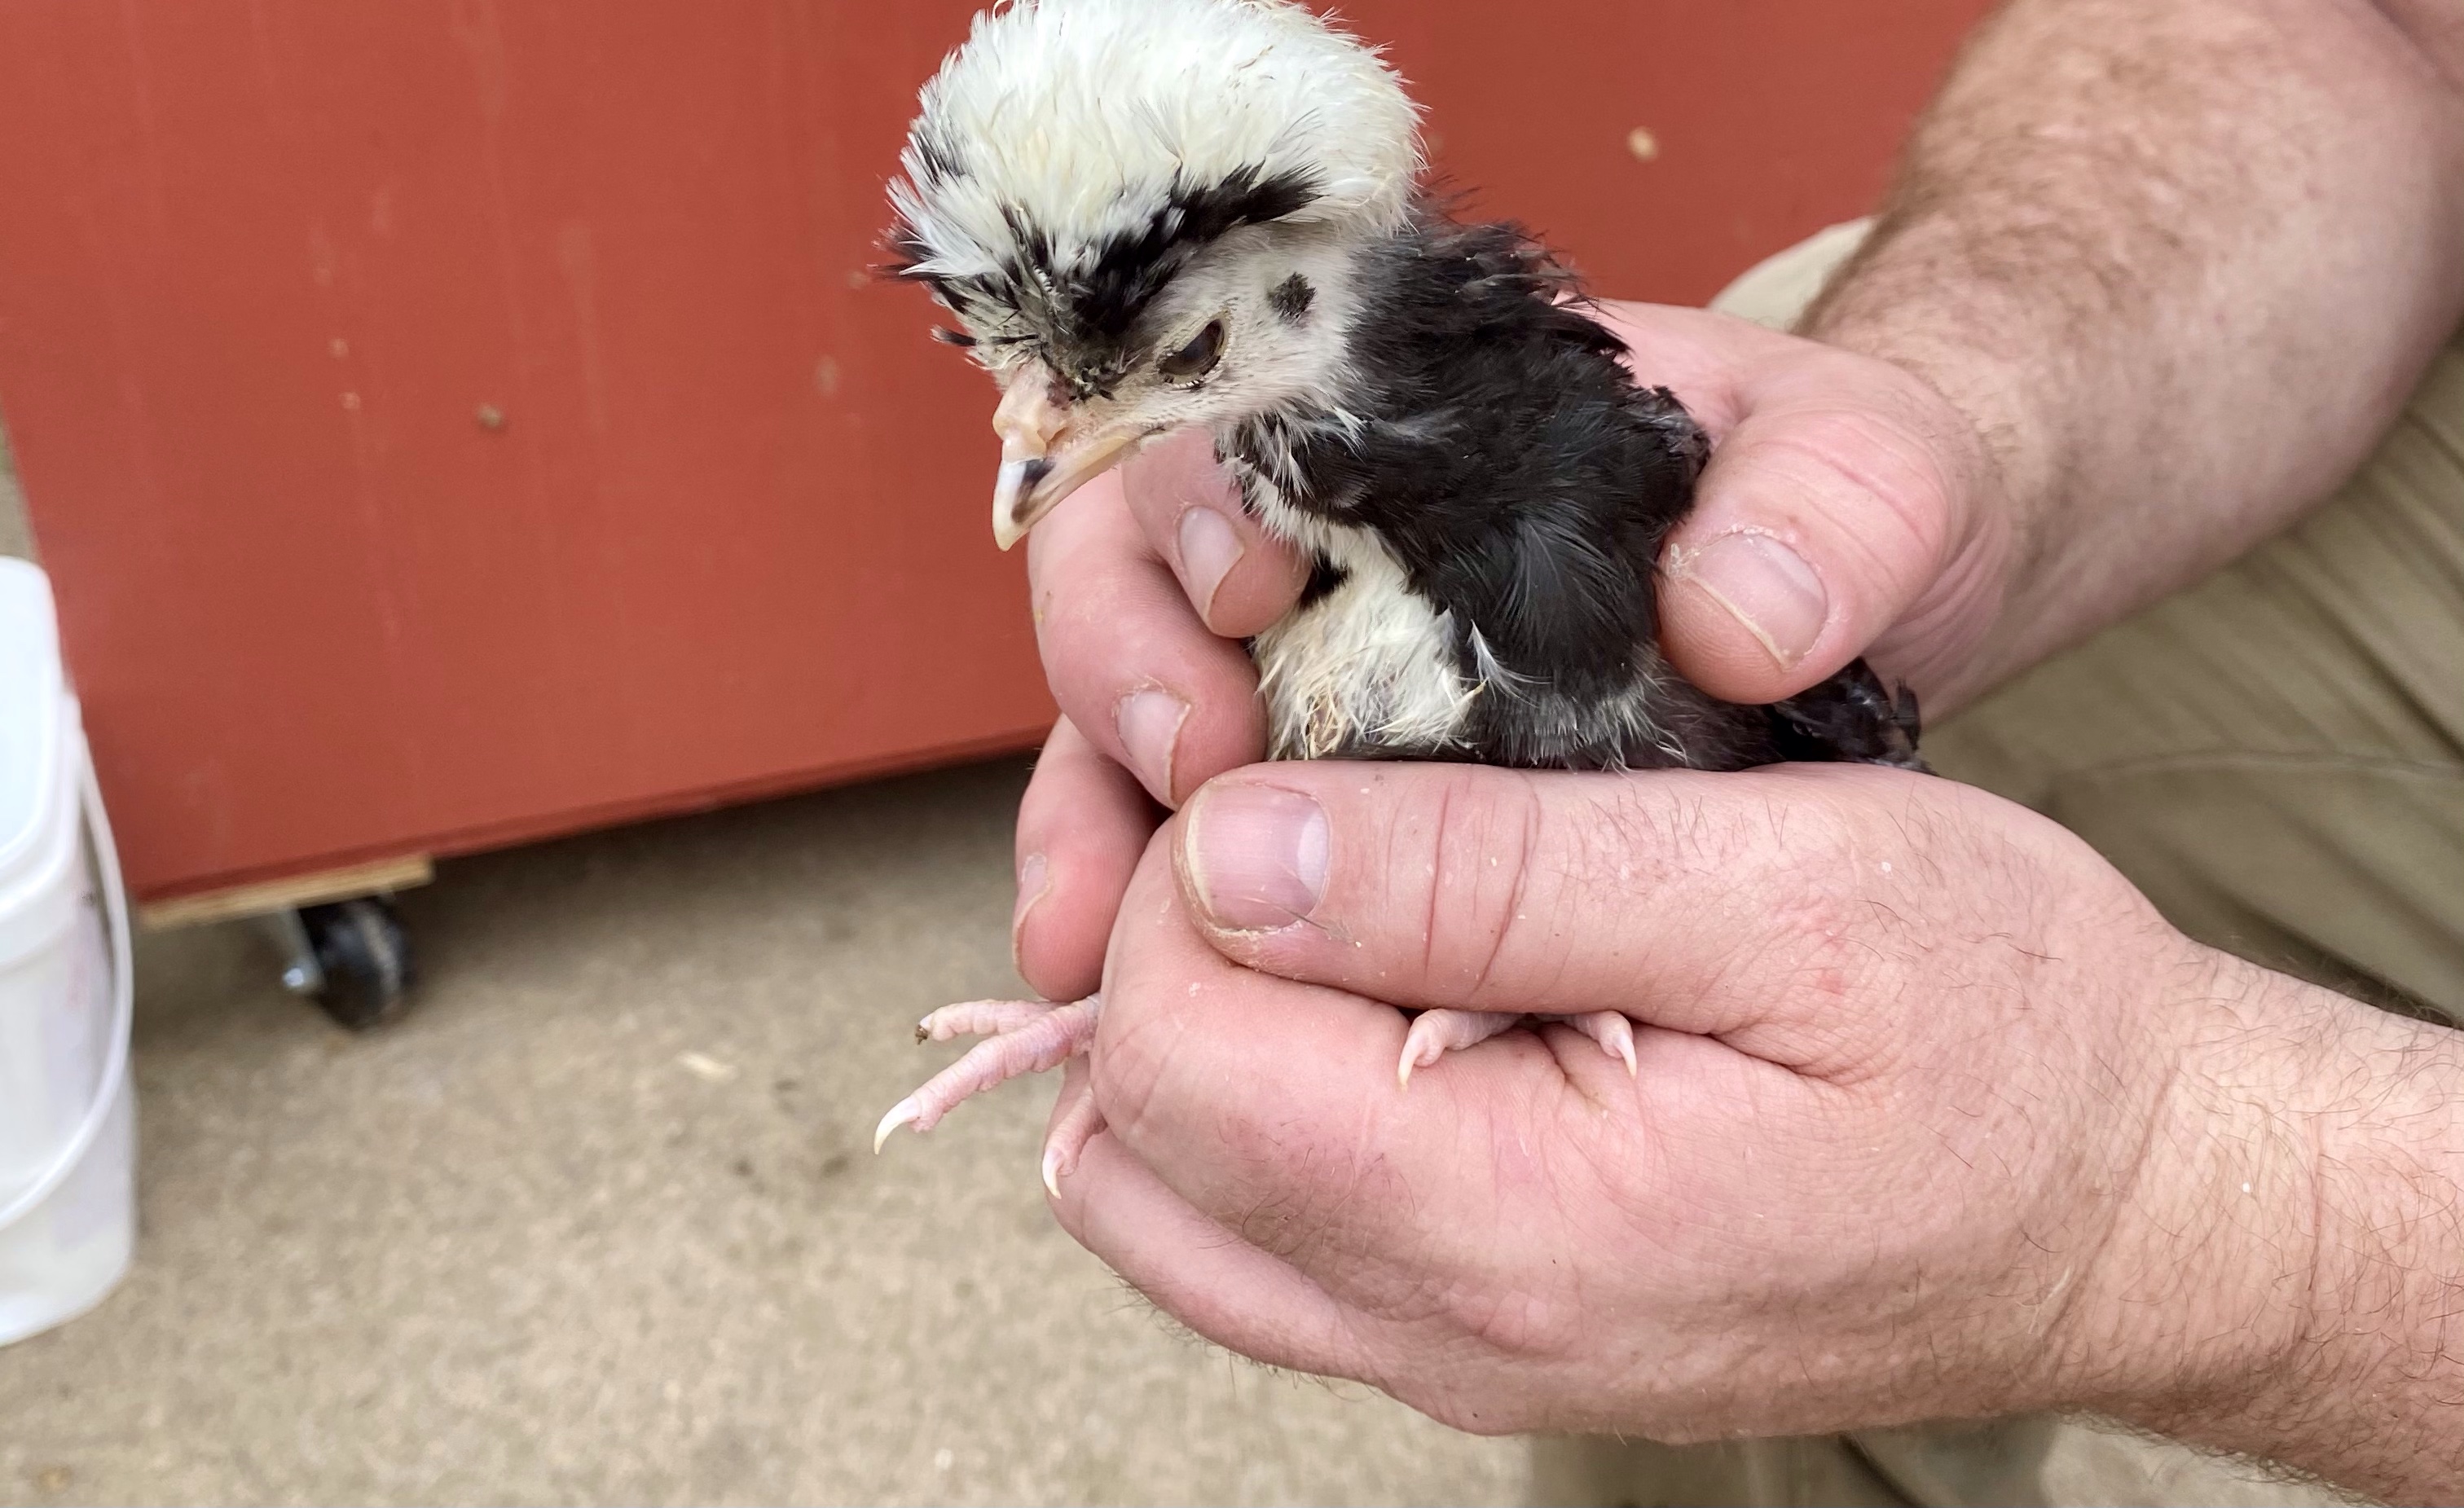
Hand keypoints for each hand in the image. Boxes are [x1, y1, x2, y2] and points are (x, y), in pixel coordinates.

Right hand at [1013, 301, 2007, 1002]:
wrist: (1885, 597)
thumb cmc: (1862, 503)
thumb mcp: (1881, 477)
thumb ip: (1837, 513)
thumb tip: (1729, 623)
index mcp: (1424, 420)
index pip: (1236, 434)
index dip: (1200, 515)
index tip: (1253, 606)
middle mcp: (1333, 537)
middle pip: (1128, 578)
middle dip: (1120, 679)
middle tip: (1186, 782)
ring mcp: (1320, 668)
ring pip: (1133, 728)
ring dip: (1098, 830)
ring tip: (1094, 952)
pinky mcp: (1343, 793)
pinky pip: (1200, 844)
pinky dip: (1158, 923)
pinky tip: (1137, 1011)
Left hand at [1039, 757, 2334, 1445]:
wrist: (2134, 1202)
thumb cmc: (2008, 1026)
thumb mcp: (1784, 883)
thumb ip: (1491, 874)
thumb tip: (1232, 851)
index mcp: (1509, 1222)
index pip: (1169, 1054)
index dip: (1174, 881)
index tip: (1284, 766)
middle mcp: (1447, 1333)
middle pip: (1134, 1143)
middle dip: (1154, 953)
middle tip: (1287, 812)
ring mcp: (1453, 1358)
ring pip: (1170, 1206)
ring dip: (1192, 1032)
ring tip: (1330, 894)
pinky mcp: (1480, 1339)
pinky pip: (1263, 1240)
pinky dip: (1256, 1107)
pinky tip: (1375, 990)